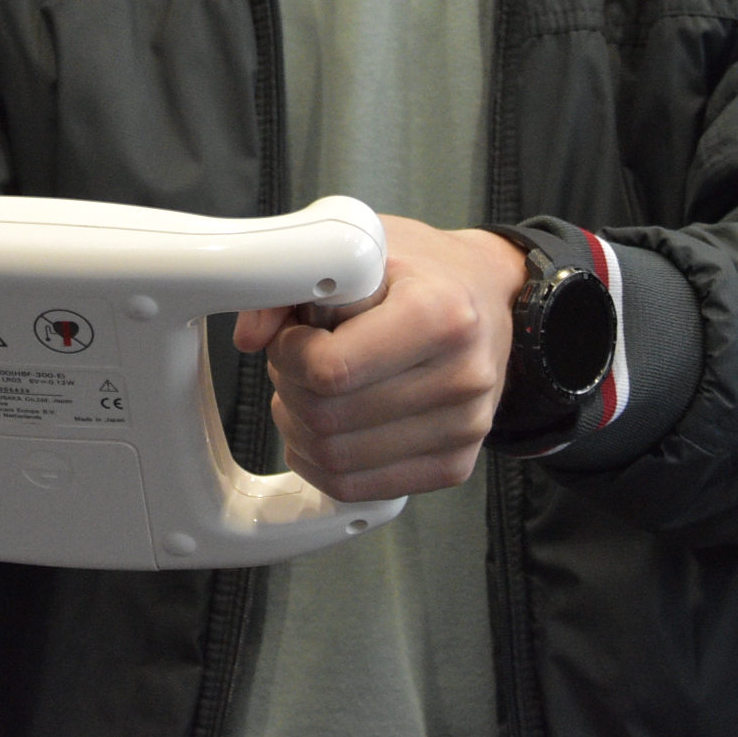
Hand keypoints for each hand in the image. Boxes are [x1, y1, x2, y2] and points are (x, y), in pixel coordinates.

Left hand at [233, 215, 527, 501]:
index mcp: (441, 313)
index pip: (331, 369)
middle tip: (297, 359)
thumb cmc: (420, 270)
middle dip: (290, 388)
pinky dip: (320, 462)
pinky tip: (325, 424)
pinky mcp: (454, 466)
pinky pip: (357, 488)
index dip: (289, 354)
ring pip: (336, 461)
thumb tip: (250, 336)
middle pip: (328, 419)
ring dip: (300, 426)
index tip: (293, 334)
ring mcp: (464, 429)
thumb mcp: (361, 248)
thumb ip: (293, 282)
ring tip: (313, 387)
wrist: (487, 298)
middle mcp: (462, 376)